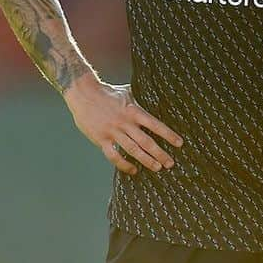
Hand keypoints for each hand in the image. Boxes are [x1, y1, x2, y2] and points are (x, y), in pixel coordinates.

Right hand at [63, 78, 182, 176]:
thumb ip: (141, 101)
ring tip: (157, 168)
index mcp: (133, 111)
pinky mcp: (100, 139)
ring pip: (132, 150)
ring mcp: (112, 132)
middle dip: (160, 154)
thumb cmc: (107, 92)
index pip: (155, 125)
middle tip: (170, 163)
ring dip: (146, 161)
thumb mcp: (128, 93)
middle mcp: (124, 122)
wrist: (83, 93)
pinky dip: (124, 165)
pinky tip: (133, 170)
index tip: (179, 144)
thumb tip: (158, 99)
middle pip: (146, 142)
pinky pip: (114, 156)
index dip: (168, 135)